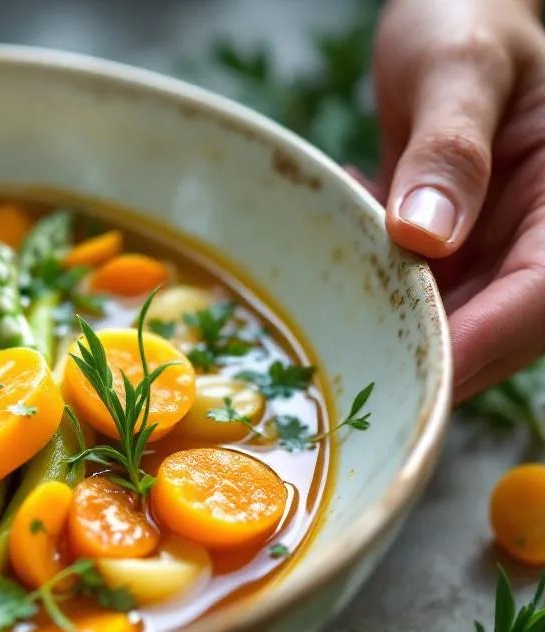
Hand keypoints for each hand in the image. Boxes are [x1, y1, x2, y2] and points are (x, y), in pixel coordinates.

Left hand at [373, 0, 544, 401]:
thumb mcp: (460, 66)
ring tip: (322, 318)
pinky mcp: (452, 248)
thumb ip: (449, 146)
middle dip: (422, 359)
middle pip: (495, 329)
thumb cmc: (468, 20)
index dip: (476, 344)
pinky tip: (335, 253)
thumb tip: (426, 235)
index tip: (409, 373)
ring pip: (449, 321)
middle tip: (341, 380)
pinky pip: (413, 291)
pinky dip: (370, 288)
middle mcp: (541, 236)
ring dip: (385, 327)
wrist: (453, 11)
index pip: (536, 297)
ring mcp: (495, 246)